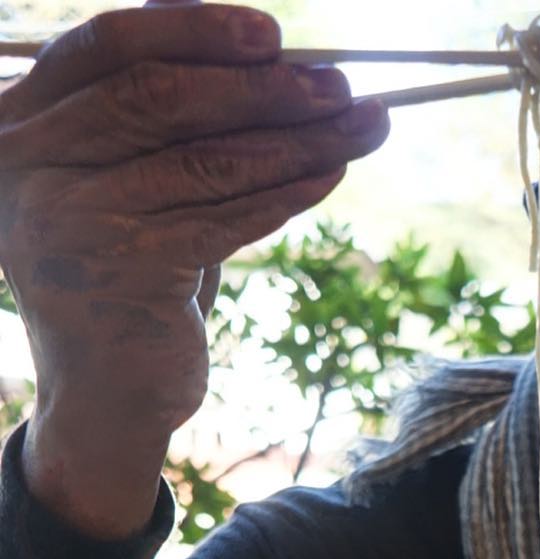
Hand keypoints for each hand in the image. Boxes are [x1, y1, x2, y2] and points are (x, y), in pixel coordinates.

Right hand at [0, 2, 389, 534]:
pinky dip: (285, 191)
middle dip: (263, 86)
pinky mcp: (123, 270)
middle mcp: (27, 163)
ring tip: (362, 124)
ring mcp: (69, 217)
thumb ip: (165, 118)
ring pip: (204, 158)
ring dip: (296, 137)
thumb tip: (262, 47)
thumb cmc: (128, 276)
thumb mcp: (131, 183)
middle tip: (341, 83)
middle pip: (160, 96)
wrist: (107, 397)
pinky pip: (223, 215)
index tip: (274, 33)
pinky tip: (332, 172)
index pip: (107, 46)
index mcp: (17, 122)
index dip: (192, 30)